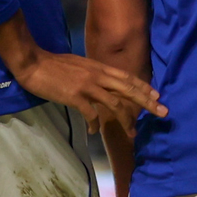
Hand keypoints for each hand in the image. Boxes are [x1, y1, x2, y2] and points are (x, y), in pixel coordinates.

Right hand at [10, 49, 167, 135]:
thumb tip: (101, 86)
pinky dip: (95, 124)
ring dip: (126, 119)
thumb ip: (93, 74)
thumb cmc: (54, 64)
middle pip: (128, 89)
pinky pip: (91, 113)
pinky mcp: (75, 96)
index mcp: (99, 66)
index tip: (157, 96)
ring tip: (132, 133)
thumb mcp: (80, 65)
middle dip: (147, 101)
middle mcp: (97, 74)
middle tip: (162, 112)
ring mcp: (87, 85)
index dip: (143, 87)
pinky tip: (94, 131)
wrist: (33, 63)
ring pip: (114, 103)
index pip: (127, 77)